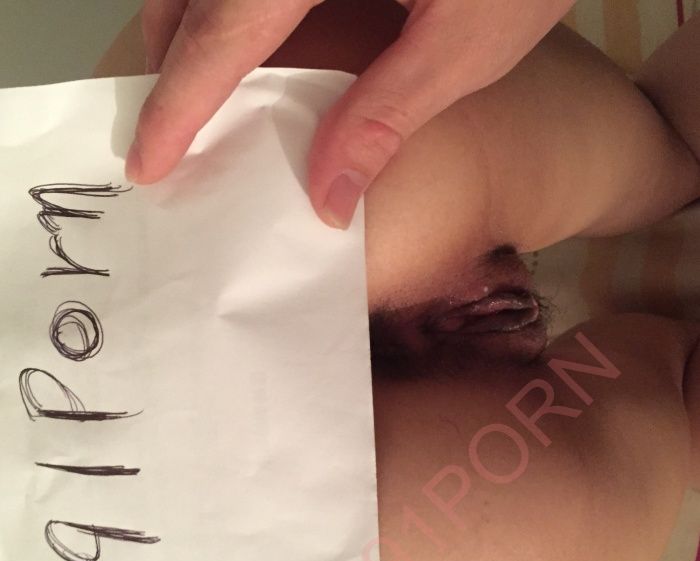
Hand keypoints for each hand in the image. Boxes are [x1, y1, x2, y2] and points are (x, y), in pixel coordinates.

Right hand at [127, 0, 574, 227]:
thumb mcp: (467, 43)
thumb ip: (386, 115)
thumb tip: (327, 197)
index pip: (223, 33)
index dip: (178, 103)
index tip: (147, 161)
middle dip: (170, 63)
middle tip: (167, 133)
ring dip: (192, 30)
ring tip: (198, 94)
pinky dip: (228, 7)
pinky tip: (246, 41)